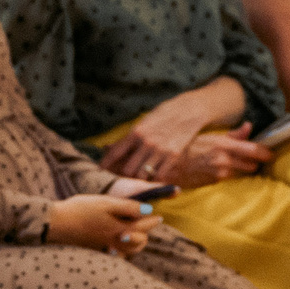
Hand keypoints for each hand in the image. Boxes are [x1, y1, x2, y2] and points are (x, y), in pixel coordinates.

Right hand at [45, 193, 155, 256]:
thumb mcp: (106, 202)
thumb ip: (129, 207)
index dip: (152, 220)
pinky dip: (120, 252)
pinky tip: (117, 246)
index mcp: (120, 228)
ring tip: (138, 236)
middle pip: (138, 242)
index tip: (159, 216)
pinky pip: (114, 256)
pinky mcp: (95, 251)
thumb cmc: (81, 209)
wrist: (56, 224)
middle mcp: (115, 242)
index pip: (143, 226)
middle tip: (150, 225)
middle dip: (146, 233)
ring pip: (127, 251)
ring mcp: (105, 249)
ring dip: (136, 244)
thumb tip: (148, 209)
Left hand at [99, 102, 216, 181]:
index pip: (115, 152)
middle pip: (128, 169)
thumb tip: (112, 148)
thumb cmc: (165, 114)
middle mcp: (146, 143)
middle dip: (124, 175)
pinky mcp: (173, 156)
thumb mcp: (144, 121)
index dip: (105, 164)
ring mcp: (160, 151)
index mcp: (136, 132)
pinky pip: (159, 175)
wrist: (189, 110)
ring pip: (143, 175)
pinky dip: (155, 178)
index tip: (100, 170)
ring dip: (140, 177)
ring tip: (139, 178)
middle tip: (122, 178)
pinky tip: (154, 175)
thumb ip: (131, 136)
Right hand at [164, 125, 271, 185]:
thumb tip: (249, 127)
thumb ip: (232, 134)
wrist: (167, 166)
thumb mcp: (209, 135)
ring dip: (241, 168)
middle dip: (254, 161)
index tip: (269, 152)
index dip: (266, 152)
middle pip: (252, 165)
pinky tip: (219, 166)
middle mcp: (224, 161)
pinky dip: (229, 172)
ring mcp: (220, 174)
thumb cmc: (186, 146)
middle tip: (252, 156)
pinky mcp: (214, 182)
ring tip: (234, 160)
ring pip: (241, 172)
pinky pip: (228, 177)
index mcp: (224, 145)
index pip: (255, 151)